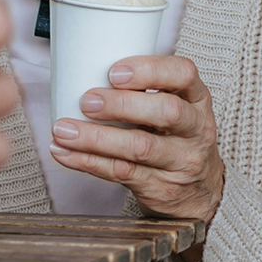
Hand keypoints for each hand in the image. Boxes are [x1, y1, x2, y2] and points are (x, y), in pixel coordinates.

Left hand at [49, 56, 223, 225]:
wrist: (198, 191)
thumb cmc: (174, 137)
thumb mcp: (176, 108)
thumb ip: (144, 91)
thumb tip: (84, 73)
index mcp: (196, 99)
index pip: (183, 74)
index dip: (150, 70)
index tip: (114, 72)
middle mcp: (195, 128)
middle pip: (166, 112)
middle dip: (121, 105)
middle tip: (87, 101)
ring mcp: (180, 160)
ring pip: (139, 147)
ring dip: (95, 138)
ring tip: (64, 130)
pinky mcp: (159, 186)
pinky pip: (120, 172)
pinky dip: (87, 161)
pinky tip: (65, 153)